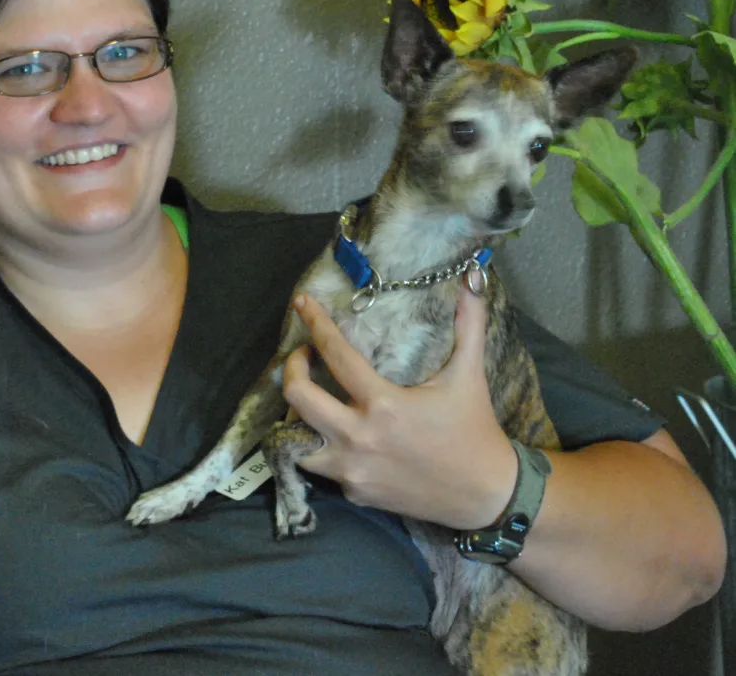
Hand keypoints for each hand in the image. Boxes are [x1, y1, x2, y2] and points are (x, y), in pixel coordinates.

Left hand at [282, 288, 517, 528]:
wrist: (485, 497)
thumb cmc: (474, 430)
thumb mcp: (469, 375)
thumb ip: (468, 324)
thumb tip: (472, 279)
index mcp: (383, 404)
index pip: (336, 354)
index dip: (315, 324)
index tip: (302, 303)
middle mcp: (359, 438)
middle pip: (298, 398)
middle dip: (292, 369)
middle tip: (303, 356)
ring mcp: (353, 470)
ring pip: (297, 441)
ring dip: (297, 417)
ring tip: (312, 398)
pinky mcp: (355, 494)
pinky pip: (323, 466)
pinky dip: (322, 446)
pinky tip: (334, 431)